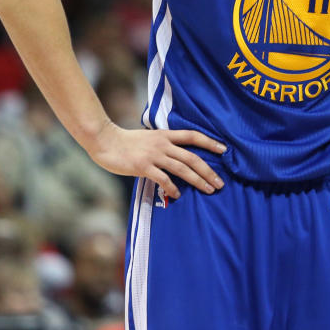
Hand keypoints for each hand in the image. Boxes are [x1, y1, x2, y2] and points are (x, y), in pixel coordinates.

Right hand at [88, 123, 226, 200]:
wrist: (105, 141)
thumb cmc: (126, 141)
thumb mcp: (149, 137)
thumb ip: (164, 144)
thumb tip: (177, 155)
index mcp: (166, 135)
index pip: (193, 136)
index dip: (210, 142)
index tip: (224, 149)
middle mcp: (163, 144)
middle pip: (192, 157)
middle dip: (208, 171)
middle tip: (220, 183)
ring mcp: (154, 155)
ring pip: (182, 168)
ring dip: (198, 180)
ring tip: (209, 190)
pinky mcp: (143, 166)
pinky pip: (163, 179)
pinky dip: (173, 188)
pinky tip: (178, 195)